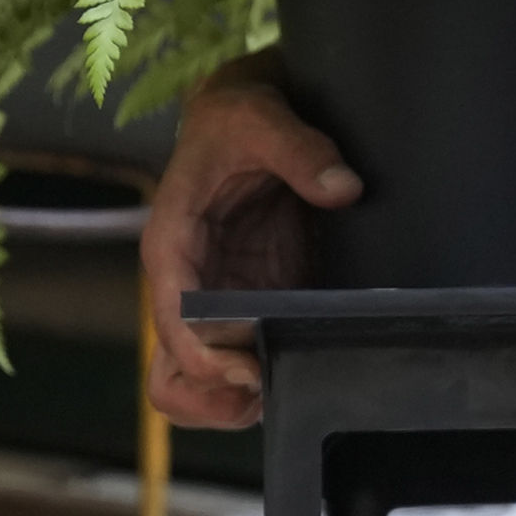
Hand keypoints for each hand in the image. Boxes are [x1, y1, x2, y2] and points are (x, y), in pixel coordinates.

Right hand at [140, 54, 361, 427]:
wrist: (245, 112)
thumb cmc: (239, 116)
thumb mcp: (262, 116)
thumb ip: (301, 148)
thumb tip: (343, 188)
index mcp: (173, 244)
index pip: (172, 322)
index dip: (207, 357)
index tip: (253, 368)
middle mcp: (186, 286)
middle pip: (172, 378)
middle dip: (214, 399)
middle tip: (272, 389)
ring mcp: (218, 304)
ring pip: (201, 387)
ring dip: (236, 402)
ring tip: (293, 388)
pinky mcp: (250, 307)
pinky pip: (241, 367)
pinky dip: (264, 381)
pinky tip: (308, 367)